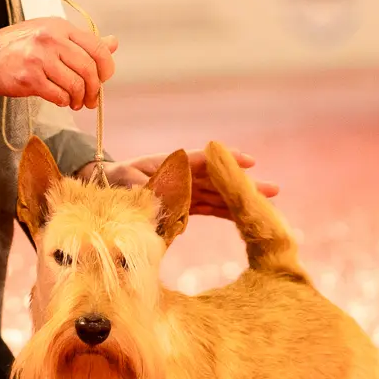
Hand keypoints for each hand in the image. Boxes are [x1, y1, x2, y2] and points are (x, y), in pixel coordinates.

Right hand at [0, 20, 117, 109]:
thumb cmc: (21, 46)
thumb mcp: (52, 34)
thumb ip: (82, 41)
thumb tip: (113, 43)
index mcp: (60, 27)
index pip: (96, 46)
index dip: (107, 67)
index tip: (104, 78)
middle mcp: (51, 40)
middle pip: (89, 69)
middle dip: (94, 89)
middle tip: (91, 99)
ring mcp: (39, 58)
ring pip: (75, 84)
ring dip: (79, 98)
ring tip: (75, 102)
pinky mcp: (29, 78)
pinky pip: (58, 95)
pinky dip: (63, 101)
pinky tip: (60, 100)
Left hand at [80, 149, 278, 216]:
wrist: (104, 188)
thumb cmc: (113, 181)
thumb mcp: (125, 183)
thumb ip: (144, 190)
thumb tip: (159, 200)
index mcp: (171, 164)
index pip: (202, 161)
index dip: (225, 162)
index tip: (249, 162)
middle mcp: (183, 175)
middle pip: (218, 179)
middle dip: (245, 184)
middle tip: (274, 189)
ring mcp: (186, 189)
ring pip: (219, 194)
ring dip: (241, 199)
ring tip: (269, 203)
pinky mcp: (185, 203)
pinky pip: (209, 208)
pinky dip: (226, 211)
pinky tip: (245, 216)